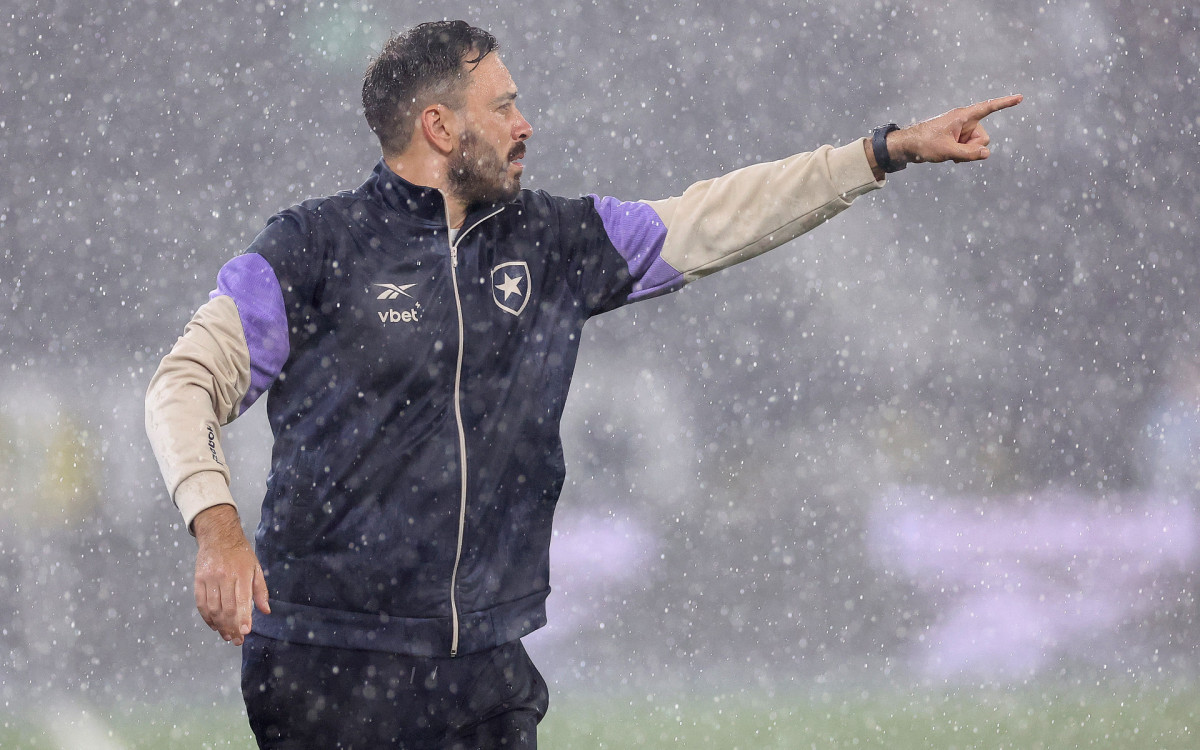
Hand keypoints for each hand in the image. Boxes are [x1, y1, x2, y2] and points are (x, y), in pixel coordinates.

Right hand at [192, 504, 269, 645]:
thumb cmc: (241, 554)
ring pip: (213, 609)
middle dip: (232, 627)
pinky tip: (214, 625)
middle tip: (237, 640)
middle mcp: (224, 577)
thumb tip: (266, 611)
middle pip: (226, 609)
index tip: (245, 632)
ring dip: (219, 625)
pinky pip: (201, 603)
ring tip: (227, 636)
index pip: (242, 600)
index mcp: (241, 574)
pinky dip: (207, 617)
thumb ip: (261, 591)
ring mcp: (209, 579)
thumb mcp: (256, 568)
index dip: (243, 618)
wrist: (218, 536)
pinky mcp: (199, 580)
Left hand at [886, 94, 1023, 170]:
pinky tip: (951, 157)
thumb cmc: (924, 144)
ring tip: (950, 154)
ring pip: (977, 146)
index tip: (1020, 97)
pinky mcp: (958, 138)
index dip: (1005, 103)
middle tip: (955, 153)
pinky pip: (970, 149)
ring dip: (967, 153)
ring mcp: (962, 130)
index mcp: (962, 116)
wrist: (907, 147)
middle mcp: (965, 121)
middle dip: (973, 149)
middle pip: (983, 138)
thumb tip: (986, 154)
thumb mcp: (947, 151)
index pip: (988, 108)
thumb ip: (968, 154)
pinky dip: (963, 155)